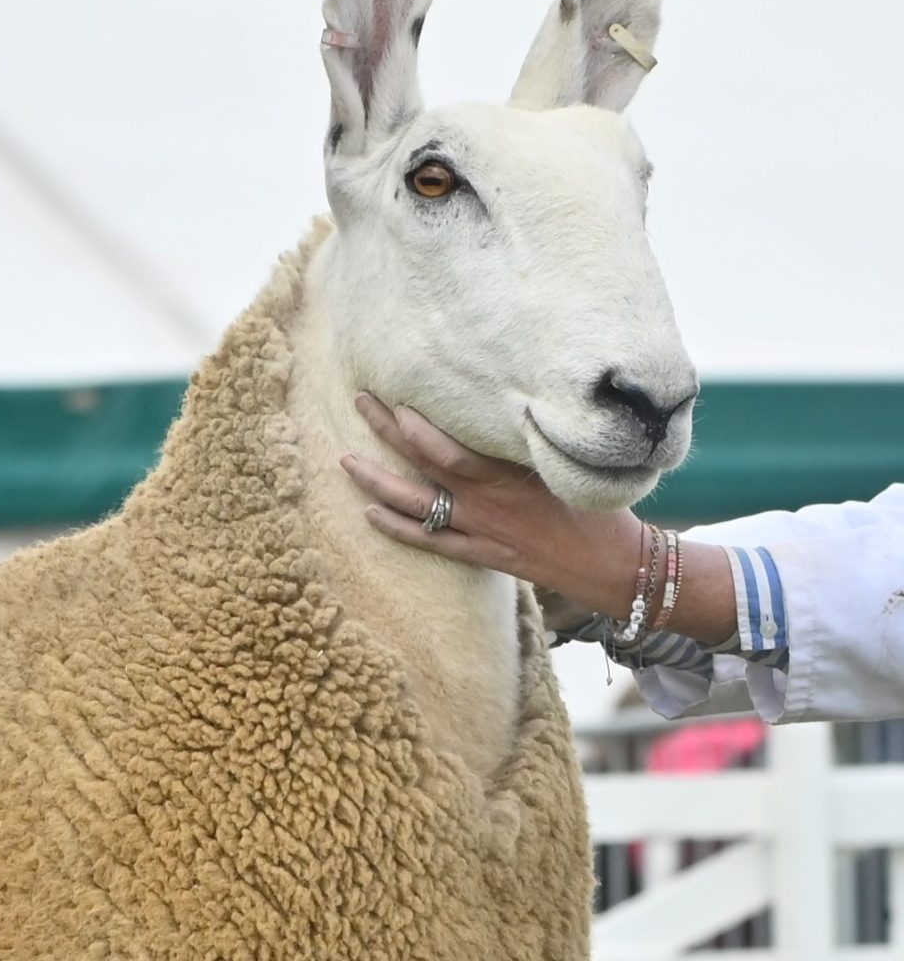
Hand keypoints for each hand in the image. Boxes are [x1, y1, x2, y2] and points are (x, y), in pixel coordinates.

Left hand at [341, 395, 643, 617]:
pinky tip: (368, 515)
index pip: (450, 449)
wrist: (614, 562)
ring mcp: (480, 529)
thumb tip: (510, 403)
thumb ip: (534, 440)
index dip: (417, 426)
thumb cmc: (599, 504)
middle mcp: (487, 501)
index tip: (393, 398)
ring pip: (416, 504)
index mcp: (509, 474)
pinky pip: (430, 542)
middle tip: (359, 401)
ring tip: (346, 460)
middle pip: (424, 463)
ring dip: (378, 482)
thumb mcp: (570, 462)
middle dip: (388, 432)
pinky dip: (398, 529)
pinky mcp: (482, 554)